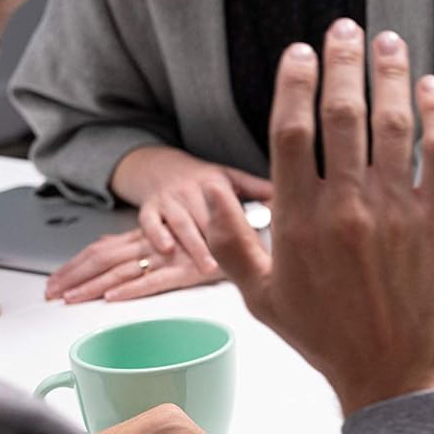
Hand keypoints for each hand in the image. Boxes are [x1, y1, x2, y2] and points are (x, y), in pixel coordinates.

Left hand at [45, 229, 221, 302]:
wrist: (248, 232)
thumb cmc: (212, 235)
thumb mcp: (167, 233)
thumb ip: (137, 238)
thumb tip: (105, 241)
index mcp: (146, 238)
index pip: (100, 250)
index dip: (74, 265)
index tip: (53, 280)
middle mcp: (152, 246)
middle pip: (103, 260)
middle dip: (73, 277)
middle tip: (51, 294)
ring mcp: (169, 258)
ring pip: (123, 272)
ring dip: (93, 286)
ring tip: (71, 299)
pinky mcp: (188, 272)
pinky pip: (156, 281)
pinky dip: (133, 289)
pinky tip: (114, 297)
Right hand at [112, 146, 272, 272]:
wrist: (159, 167)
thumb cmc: (202, 178)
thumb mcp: (229, 177)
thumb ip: (255, 188)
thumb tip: (285, 198)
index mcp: (213, 183)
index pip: (227, 206)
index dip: (238, 225)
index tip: (250, 244)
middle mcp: (188, 190)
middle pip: (204, 219)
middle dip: (216, 243)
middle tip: (230, 266)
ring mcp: (167, 199)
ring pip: (180, 224)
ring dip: (192, 246)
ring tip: (206, 267)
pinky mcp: (149, 208)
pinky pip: (149, 223)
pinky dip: (156, 236)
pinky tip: (167, 250)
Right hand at [205, 20, 433, 415]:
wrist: (395, 374)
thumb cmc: (328, 340)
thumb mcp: (262, 299)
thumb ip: (230, 245)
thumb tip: (205, 199)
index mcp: (297, 220)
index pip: (290, 130)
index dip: (294, 82)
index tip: (299, 53)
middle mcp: (345, 206)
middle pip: (341, 113)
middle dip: (341, 62)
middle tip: (344, 29)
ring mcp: (395, 210)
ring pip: (391, 122)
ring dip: (389, 73)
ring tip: (388, 42)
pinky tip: (431, 88)